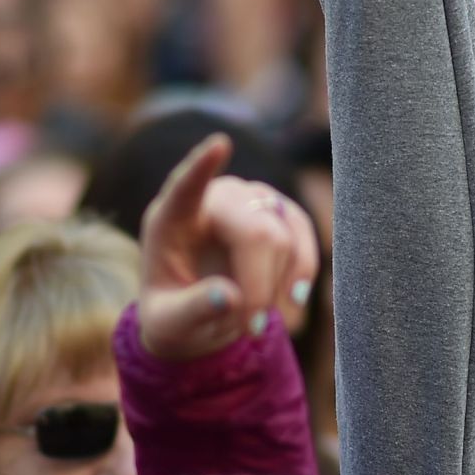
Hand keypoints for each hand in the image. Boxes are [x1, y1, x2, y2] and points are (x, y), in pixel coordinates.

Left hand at [137, 133, 320, 361]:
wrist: (198, 316)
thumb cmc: (173, 315)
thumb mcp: (169, 324)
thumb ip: (192, 310)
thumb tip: (231, 297)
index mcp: (171, 218)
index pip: (185, 187)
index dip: (203, 167)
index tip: (220, 144)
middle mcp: (214, 199)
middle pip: (255, 231)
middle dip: (260, 286)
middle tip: (251, 330)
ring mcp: (251, 201)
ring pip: (284, 239)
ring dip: (277, 289)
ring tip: (256, 324)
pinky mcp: (281, 214)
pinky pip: (305, 240)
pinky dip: (301, 277)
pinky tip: (289, 303)